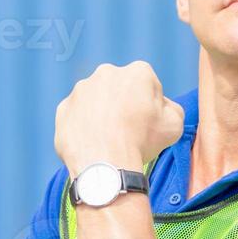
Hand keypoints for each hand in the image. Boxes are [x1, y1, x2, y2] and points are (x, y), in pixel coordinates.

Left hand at [54, 61, 184, 174]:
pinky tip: (92, 144)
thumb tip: (162, 106)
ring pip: (95, 101)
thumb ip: (171, 108)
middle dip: (123, 104)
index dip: (151, 105)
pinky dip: (83, 128)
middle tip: (128, 131)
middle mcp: (106, 73)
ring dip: (101, 115)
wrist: (105, 166)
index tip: (148, 122)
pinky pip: (76, 117)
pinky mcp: (63, 109)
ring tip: (108, 140)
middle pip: (119, 89)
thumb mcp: (174, 125)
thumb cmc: (142, 143)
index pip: (147, 85)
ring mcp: (80, 91)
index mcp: (137, 72)